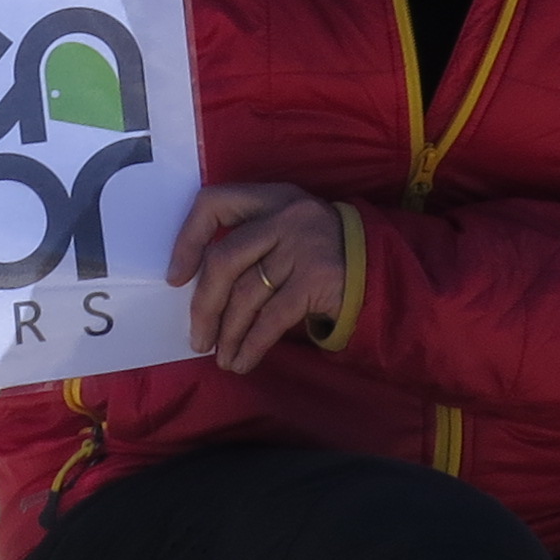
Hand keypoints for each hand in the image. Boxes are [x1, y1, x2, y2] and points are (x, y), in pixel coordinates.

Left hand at [169, 184, 346, 373]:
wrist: (383, 269)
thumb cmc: (321, 254)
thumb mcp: (287, 230)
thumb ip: (250, 244)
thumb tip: (199, 293)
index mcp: (270, 198)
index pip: (213, 203)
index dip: (187, 240)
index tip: (176, 278)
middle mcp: (285, 215)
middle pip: (224, 261)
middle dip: (204, 306)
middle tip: (197, 339)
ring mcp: (303, 245)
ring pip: (246, 295)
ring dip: (227, 333)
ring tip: (221, 357)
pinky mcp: (318, 279)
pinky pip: (271, 318)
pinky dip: (252, 345)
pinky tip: (243, 361)